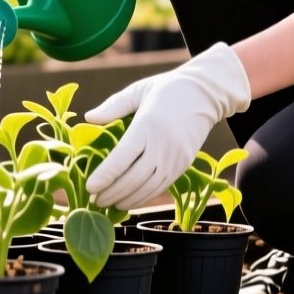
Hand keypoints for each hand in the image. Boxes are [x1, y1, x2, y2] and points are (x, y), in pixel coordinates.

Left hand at [84, 42, 250, 209]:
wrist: (205, 94)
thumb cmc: (166, 89)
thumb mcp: (138, 90)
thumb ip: (113, 106)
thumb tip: (88, 118)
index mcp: (147, 125)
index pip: (122, 157)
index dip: (105, 175)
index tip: (89, 187)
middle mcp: (162, 145)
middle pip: (133, 178)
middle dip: (112, 192)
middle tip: (93, 200)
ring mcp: (175, 158)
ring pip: (148, 188)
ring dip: (127, 199)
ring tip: (108, 204)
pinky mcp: (183, 165)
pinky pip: (161, 187)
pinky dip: (144, 197)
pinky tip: (129, 201)